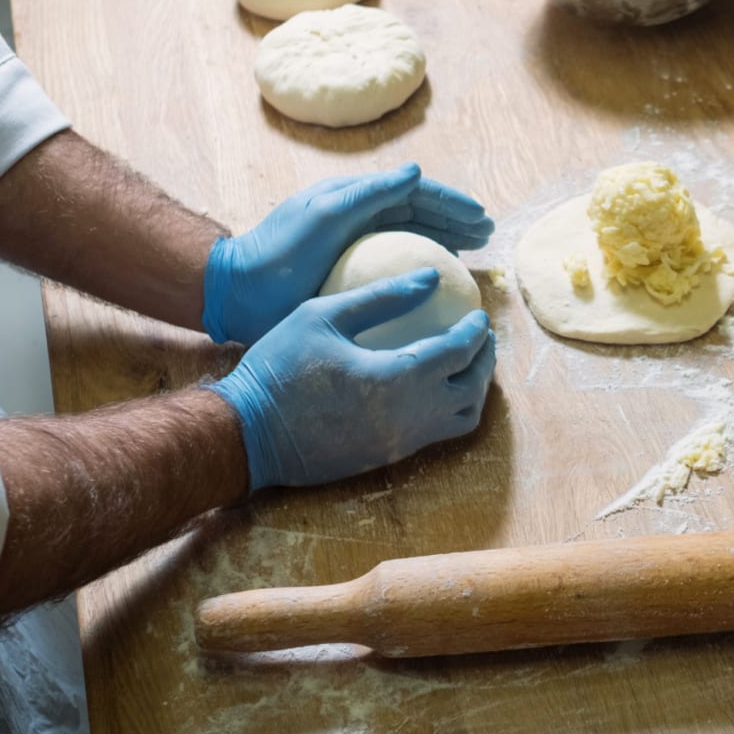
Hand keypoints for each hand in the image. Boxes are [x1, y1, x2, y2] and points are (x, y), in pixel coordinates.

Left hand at [202, 163, 493, 344]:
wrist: (240, 292)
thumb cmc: (281, 250)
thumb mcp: (325, 214)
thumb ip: (370, 193)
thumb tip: (416, 171)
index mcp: (355, 200)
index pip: (414, 194)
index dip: (451, 203)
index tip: (481, 217)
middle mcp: (360, 222)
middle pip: (419, 216)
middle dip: (455, 222)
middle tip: (487, 235)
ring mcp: (356, 252)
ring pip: (412, 243)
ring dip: (445, 245)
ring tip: (474, 256)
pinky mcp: (351, 281)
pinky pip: (396, 273)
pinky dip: (423, 275)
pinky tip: (439, 291)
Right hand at [208, 268, 495, 489]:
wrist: (248, 433)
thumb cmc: (280, 366)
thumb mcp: (323, 315)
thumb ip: (382, 296)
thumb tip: (431, 277)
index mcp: (397, 378)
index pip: (458, 352)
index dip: (476, 331)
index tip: (479, 313)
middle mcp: (410, 416)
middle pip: (472, 390)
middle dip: (485, 361)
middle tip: (482, 338)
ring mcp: (401, 443)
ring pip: (462, 419)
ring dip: (473, 390)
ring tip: (465, 364)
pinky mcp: (388, 457)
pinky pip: (437, 433)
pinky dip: (449, 409)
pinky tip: (435, 387)